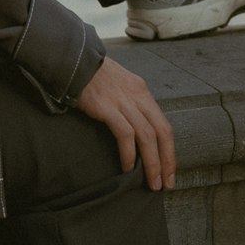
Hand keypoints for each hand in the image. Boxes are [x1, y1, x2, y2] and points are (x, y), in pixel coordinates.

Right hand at [77, 58, 176, 189]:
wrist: (74, 60)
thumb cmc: (93, 77)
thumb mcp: (120, 87)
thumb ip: (130, 105)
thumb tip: (137, 132)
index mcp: (143, 92)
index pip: (165, 125)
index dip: (170, 151)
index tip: (170, 171)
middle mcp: (138, 96)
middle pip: (161, 132)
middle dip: (166, 161)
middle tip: (166, 183)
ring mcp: (123, 101)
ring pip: (147, 136)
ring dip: (152, 163)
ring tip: (151, 182)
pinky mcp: (107, 107)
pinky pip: (125, 134)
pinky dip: (129, 153)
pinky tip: (128, 167)